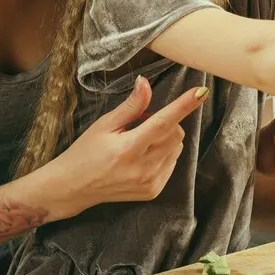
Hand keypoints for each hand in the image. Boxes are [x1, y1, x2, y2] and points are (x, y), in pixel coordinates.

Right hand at [50, 75, 208, 209]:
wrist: (74, 187)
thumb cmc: (86, 152)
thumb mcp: (104, 125)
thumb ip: (130, 106)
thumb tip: (145, 82)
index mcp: (128, 149)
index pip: (163, 122)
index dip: (183, 105)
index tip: (200, 92)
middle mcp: (142, 168)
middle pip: (175, 134)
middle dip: (165, 122)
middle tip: (139, 124)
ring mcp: (149, 182)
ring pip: (176, 149)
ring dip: (164, 139)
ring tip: (138, 142)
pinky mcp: (152, 191)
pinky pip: (171, 164)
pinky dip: (163, 155)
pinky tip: (141, 157)